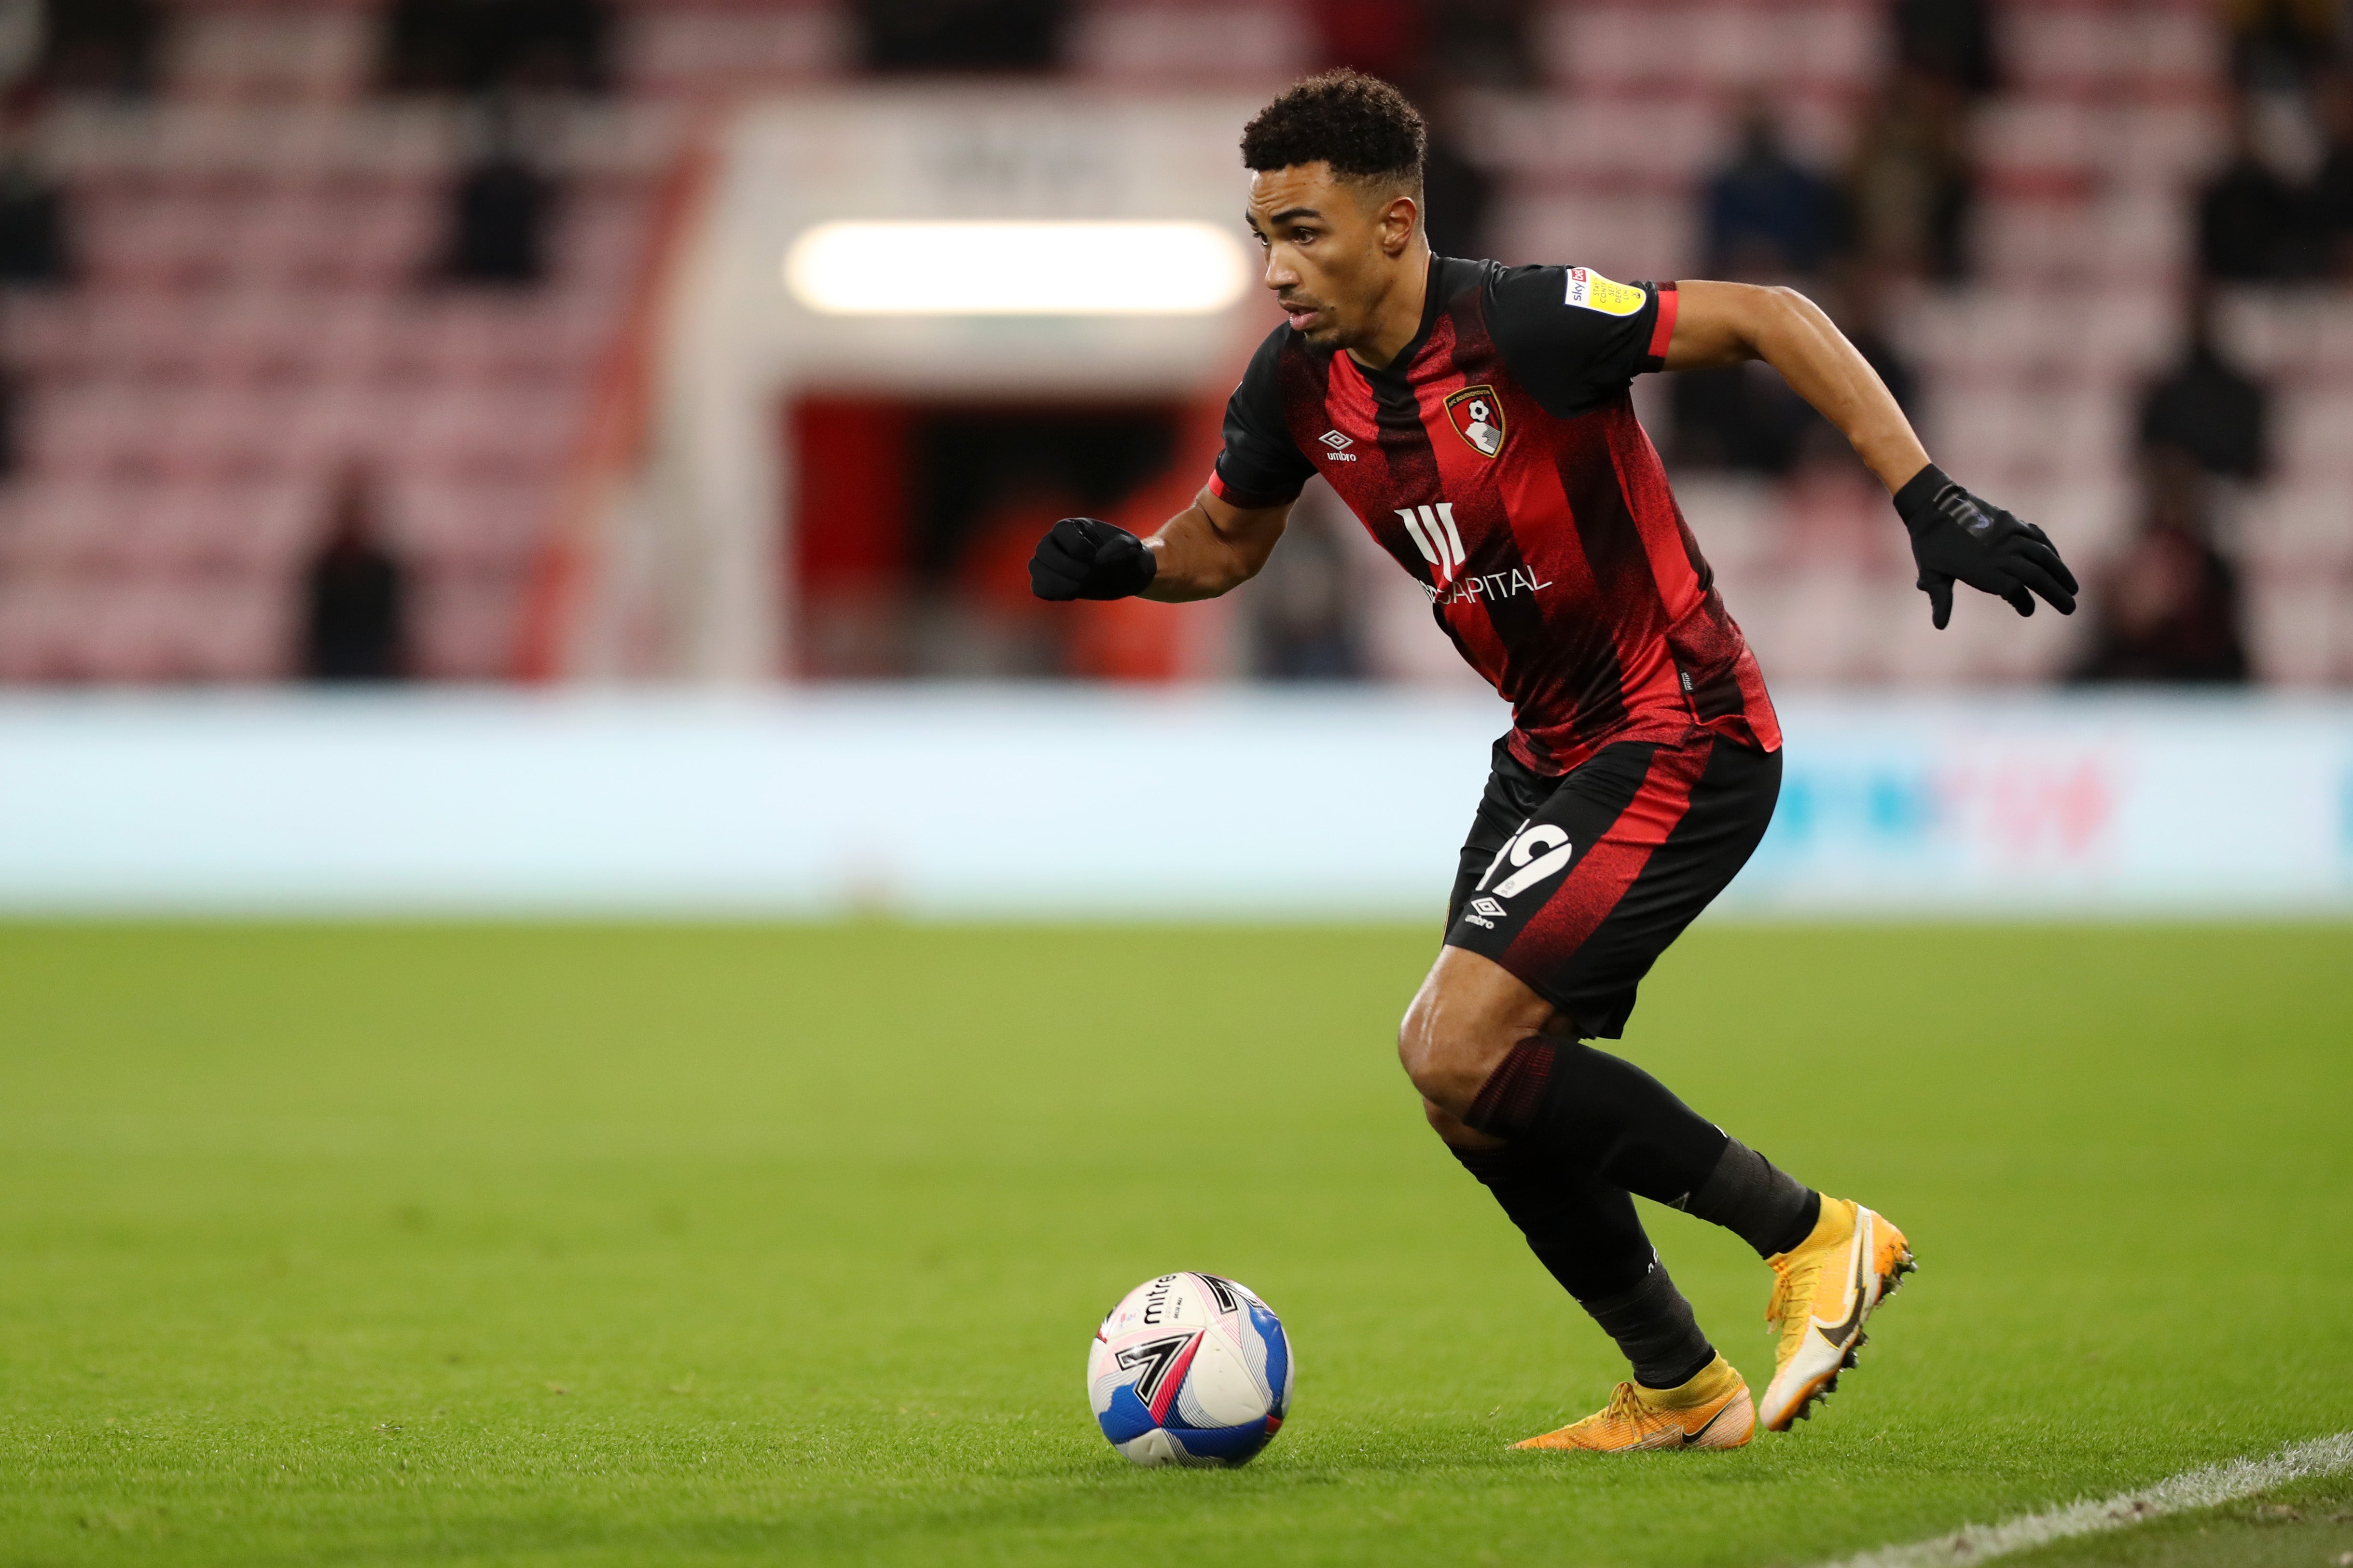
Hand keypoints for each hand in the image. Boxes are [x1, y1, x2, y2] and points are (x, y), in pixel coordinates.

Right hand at [1028, 517, 1156, 600]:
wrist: (1126, 575)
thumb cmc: (1129, 557)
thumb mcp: (1133, 549)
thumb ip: (1121, 547)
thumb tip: (1099, 559)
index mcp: (1075, 527)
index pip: (1061, 529)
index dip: (1076, 545)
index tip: (1095, 556)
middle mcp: (1058, 541)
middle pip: (1043, 549)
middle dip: (1064, 565)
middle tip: (1088, 576)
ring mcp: (1051, 562)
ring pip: (1035, 567)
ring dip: (1055, 581)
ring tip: (1078, 589)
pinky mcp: (1052, 582)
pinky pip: (1038, 587)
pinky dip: (1051, 593)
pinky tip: (1072, 595)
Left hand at [1894, 465, 2078, 629]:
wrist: (1933, 505)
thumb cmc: (1928, 544)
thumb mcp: (1930, 574)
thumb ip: (1940, 599)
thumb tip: (1940, 626)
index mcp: (1983, 569)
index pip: (2014, 590)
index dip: (2023, 602)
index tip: (2027, 611)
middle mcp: (2001, 552)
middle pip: (2036, 575)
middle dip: (2055, 593)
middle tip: (2071, 609)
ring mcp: (2010, 535)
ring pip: (2044, 556)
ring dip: (2061, 572)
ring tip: (2072, 588)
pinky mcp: (2012, 522)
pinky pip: (2038, 537)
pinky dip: (2051, 550)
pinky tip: (2057, 561)